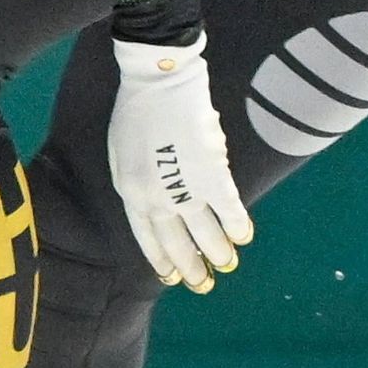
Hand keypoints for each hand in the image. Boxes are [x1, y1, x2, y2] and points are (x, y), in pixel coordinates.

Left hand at [110, 34, 250, 292]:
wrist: (158, 83)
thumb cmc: (137, 110)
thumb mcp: (122, 153)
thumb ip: (139, 181)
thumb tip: (163, 199)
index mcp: (131, 192)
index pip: (146, 238)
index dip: (161, 259)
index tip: (172, 276)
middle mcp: (156, 199)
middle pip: (177, 241)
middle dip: (192, 266)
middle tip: (203, 284)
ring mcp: (183, 189)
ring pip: (205, 231)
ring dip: (218, 251)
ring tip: (228, 265)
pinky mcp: (210, 175)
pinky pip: (228, 208)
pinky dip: (237, 223)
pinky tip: (244, 235)